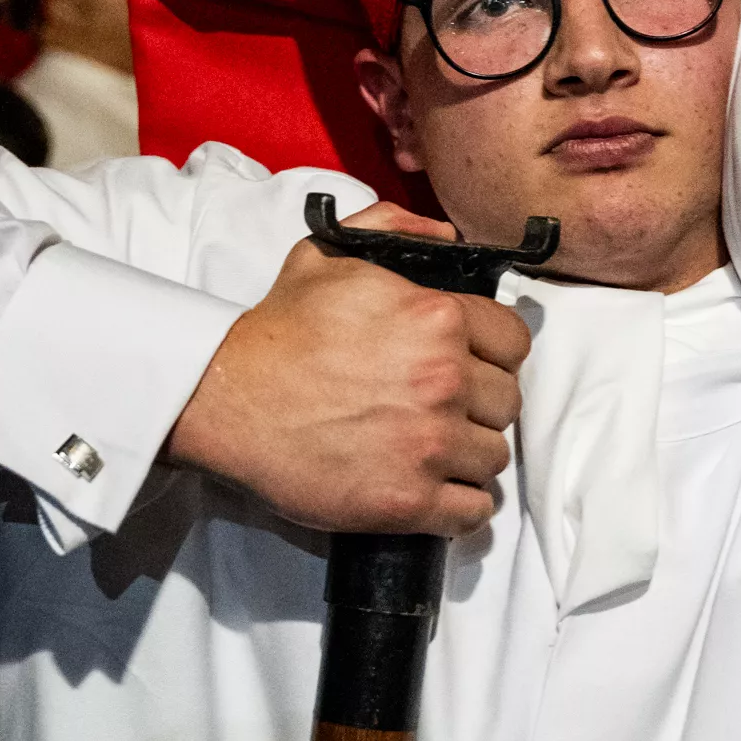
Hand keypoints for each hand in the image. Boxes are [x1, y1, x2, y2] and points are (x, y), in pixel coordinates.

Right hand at [166, 204, 530, 536]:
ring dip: (469, 456)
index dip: (494, 354)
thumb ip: (394, 230)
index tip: (471, 365)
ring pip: (493, 458)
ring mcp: (429, 446)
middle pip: (506, 404)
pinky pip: (473, 511)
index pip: (514, 343)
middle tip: (443, 409)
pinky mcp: (408, 501)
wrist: (227, 399)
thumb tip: (448, 238)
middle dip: (480, 407)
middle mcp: (444, 381)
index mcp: (437, 319)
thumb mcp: (329, 255)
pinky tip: (437, 492)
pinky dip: (461, 507)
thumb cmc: (278, 331)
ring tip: (433, 450)